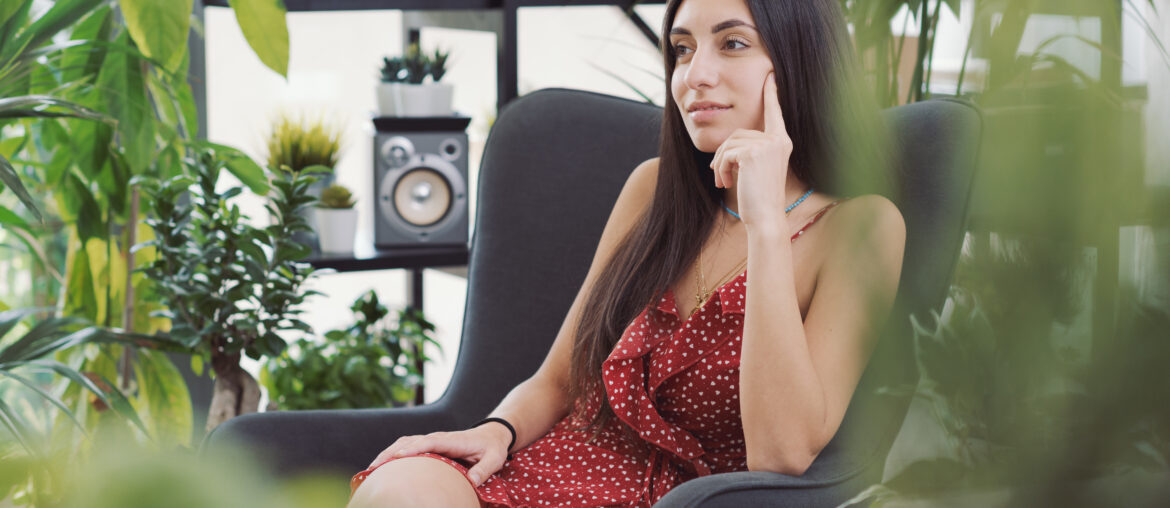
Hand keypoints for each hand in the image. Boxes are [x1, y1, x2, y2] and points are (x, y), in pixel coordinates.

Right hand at [368, 424, 511, 485]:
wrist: (492, 435)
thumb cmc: (492, 448)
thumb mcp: (494, 459)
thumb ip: (484, 470)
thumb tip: (472, 480)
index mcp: (452, 440)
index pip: (428, 442)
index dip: (412, 449)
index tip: (396, 458)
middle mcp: (437, 438)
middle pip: (409, 442)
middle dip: (390, 453)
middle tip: (372, 469)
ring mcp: (431, 440)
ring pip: (403, 443)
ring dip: (386, 453)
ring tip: (370, 470)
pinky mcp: (428, 445)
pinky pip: (406, 446)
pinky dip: (392, 453)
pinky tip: (382, 466)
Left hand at [709, 72, 792, 225]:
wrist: (766, 218)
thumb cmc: (759, 198)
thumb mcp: (757, 170)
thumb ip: (750, 151)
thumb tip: (727, 146)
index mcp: (782, 142)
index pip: (774, 113)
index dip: (771, 94)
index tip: (770, 75)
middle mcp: (778, 140)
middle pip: (738, 133)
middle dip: (723, 154)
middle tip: (720, 175)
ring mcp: (767, 145)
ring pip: (729, 143)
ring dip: (719, 164)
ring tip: (723, 181)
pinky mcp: (752, 153)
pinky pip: (725, 153)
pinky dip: (719, 168)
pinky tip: (726, 183)